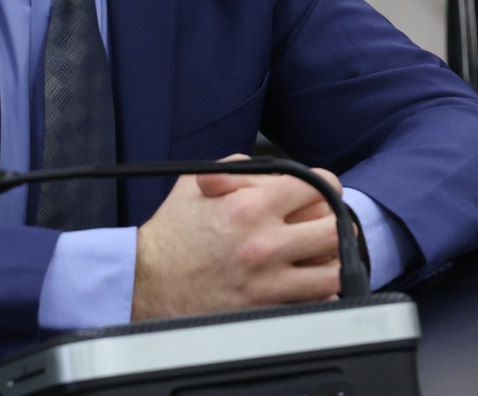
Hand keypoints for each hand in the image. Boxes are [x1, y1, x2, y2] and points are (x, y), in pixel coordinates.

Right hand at [130, 160, 344, 319]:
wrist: (143, 283)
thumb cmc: (170, 235)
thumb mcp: (197, 183)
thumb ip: (238, 167)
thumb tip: (270, 169)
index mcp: (251, 207)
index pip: (318, 185)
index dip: (323, 184)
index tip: (318, 192)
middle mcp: (264, 243)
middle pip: (334, 227)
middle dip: (333, 221)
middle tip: (322, 224)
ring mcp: (267, 280)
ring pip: (332, 270)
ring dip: (330, 260)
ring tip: (318, 255)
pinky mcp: (263, 309)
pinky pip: (313, 302)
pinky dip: (318, 292)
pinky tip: (307, 283)